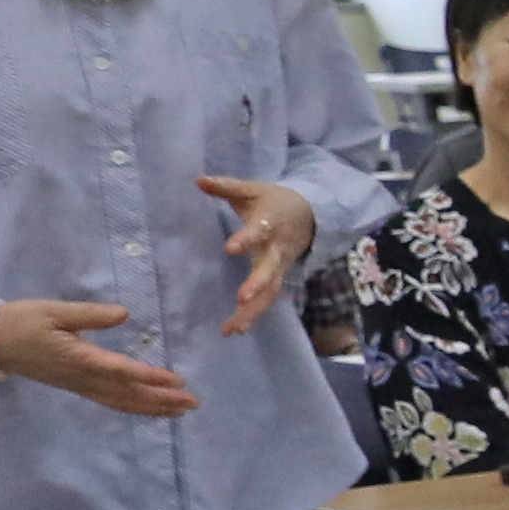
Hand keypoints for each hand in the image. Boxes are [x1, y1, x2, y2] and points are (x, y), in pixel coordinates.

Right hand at [0, 297, 194, 415]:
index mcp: (78, 358)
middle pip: (127, 393)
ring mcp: (78, 385)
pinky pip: (108, 402)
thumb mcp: (55, 311)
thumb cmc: (23, 321)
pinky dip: (132, 407)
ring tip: (180, 411)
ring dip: (151, 408)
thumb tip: (124, 313)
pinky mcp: (74, 386)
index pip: (121, 371)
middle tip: (194, 403)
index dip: (150, 377)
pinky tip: (148, 409)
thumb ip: (90, 314)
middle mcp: (81, 377)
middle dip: (161, 400)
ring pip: (120, 402)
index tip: (177, 380)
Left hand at [198, 173, 315, 331]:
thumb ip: (226, 187)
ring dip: (254, 311)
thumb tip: (199, 180)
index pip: (259, 232)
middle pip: (270, 270)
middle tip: (241, 300)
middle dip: (257, 285)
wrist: (310, 213)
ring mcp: (280, 266)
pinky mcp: (278, 277)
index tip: (230, 249)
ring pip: (270, 292)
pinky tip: (236, 329)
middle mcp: (277, 249)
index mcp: (270, 223)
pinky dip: (254, 315)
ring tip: (233, 328)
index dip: (246, 240)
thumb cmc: (273, 201)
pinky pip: (268, 299)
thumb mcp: (252, 189)